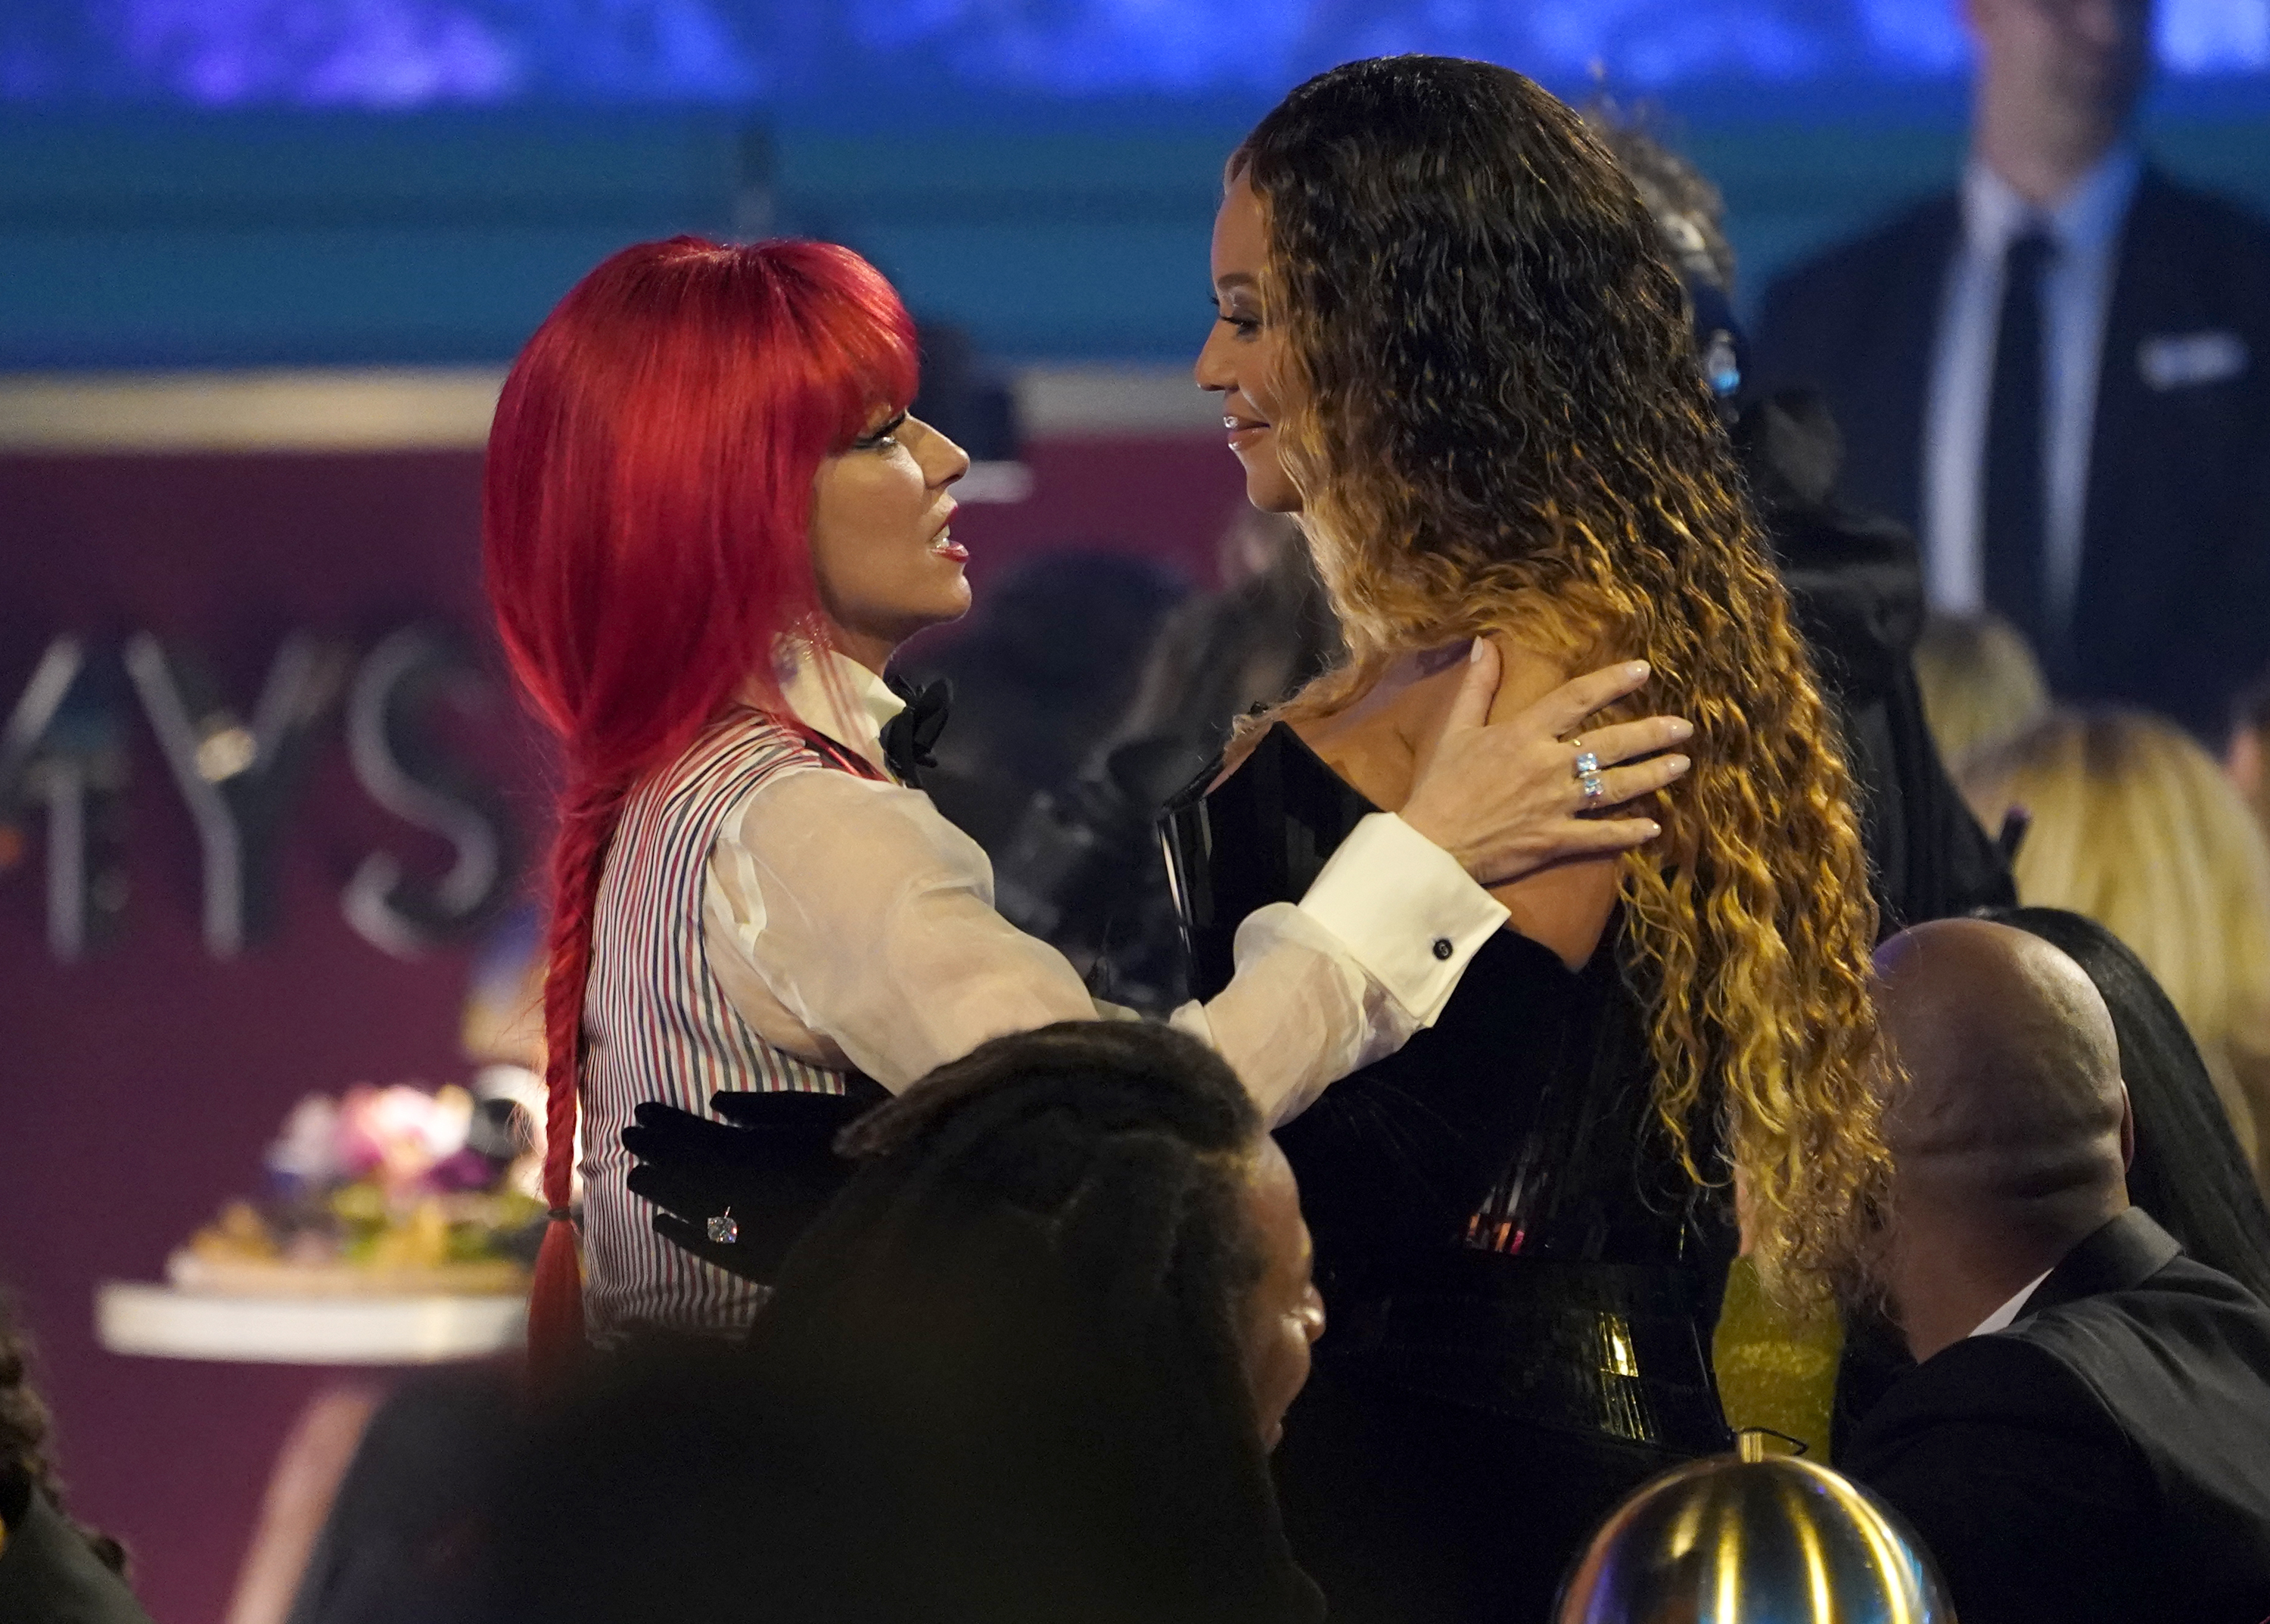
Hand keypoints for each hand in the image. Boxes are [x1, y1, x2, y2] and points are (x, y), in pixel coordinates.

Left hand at [621, 1090, 870, 1283]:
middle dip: (653, 1151)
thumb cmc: (862, 1152)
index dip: (665, 1123)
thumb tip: (718, 1101)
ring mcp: (740, 1230)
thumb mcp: (818, 1113)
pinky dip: (679, 1234)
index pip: (692, 1135)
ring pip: (685, 1207)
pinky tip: (661, 1224)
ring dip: (658, 1190)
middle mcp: (734, 1192)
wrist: (890, 1217)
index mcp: (750, 1150)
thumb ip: (765, 1107)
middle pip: (682, 1170)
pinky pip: (705, 1246)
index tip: (641, 1111)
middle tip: (628, 1139)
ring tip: (636, 1178)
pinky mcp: (752, 1261)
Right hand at [1400, 643, 1692, 888]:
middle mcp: (1548, 765)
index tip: (1643, 671)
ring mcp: (1556, 804)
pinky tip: (1653, 827)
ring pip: (1616, 786)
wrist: (1432, 843)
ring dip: (1652, 774)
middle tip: (1683, 727)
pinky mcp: (1556, 839)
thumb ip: (1477, 686)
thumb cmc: (1441, 785)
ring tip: (1680, 765)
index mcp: (1524, 734)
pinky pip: (1601, 835)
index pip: (1577, 699)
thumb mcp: (1455, 729)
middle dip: (1651, 733)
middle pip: (1611, 743)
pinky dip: (1629, 832)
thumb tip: (1484, 644)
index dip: (1612, 682)